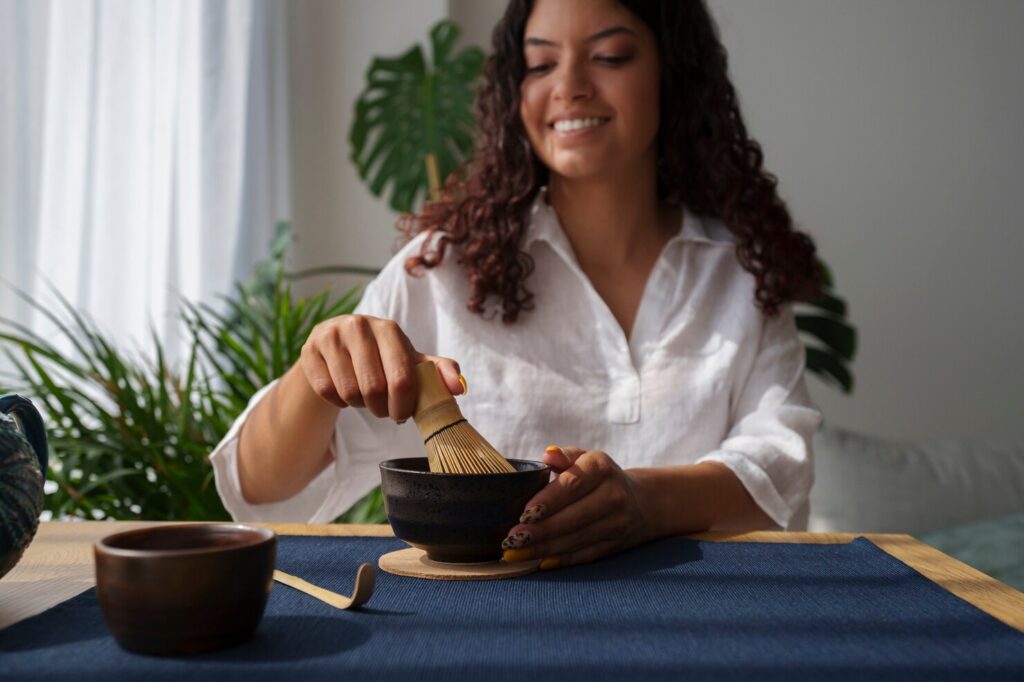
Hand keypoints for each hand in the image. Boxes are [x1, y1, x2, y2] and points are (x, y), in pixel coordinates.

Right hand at [300, 314, 463, 420]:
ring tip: (364, 397)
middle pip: (373, 388)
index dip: (403, 405)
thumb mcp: (410, 362)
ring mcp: (330, 336)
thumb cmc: (382, 357)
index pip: (401, 378)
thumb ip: (437, 372)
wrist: (339, 348)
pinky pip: (327, 392)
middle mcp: (358, 326)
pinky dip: (338, 401)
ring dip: (359, 405)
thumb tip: (459, 387)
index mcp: (389, 329)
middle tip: (382, 409)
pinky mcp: (309, 350)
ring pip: (349, 392)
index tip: (401, 415)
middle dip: (380, 408)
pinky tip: (344, 391)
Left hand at [500, 446, 656, 568]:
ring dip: (544, 548)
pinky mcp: (615, 545)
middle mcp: (614, 496)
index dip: (548, 501)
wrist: (642, 501)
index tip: (524, 513)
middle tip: (512, 539)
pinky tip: (539, 562)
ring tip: (516, 553)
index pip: (573, 485)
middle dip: (541, 530)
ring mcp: (617, 523)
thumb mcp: (585, 458)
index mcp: (602, 468)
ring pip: (577, 539)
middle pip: (574, 517)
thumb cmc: (599, 477)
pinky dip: (561, 560)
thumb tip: (547, 455)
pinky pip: (585, 555)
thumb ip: (564, 456)